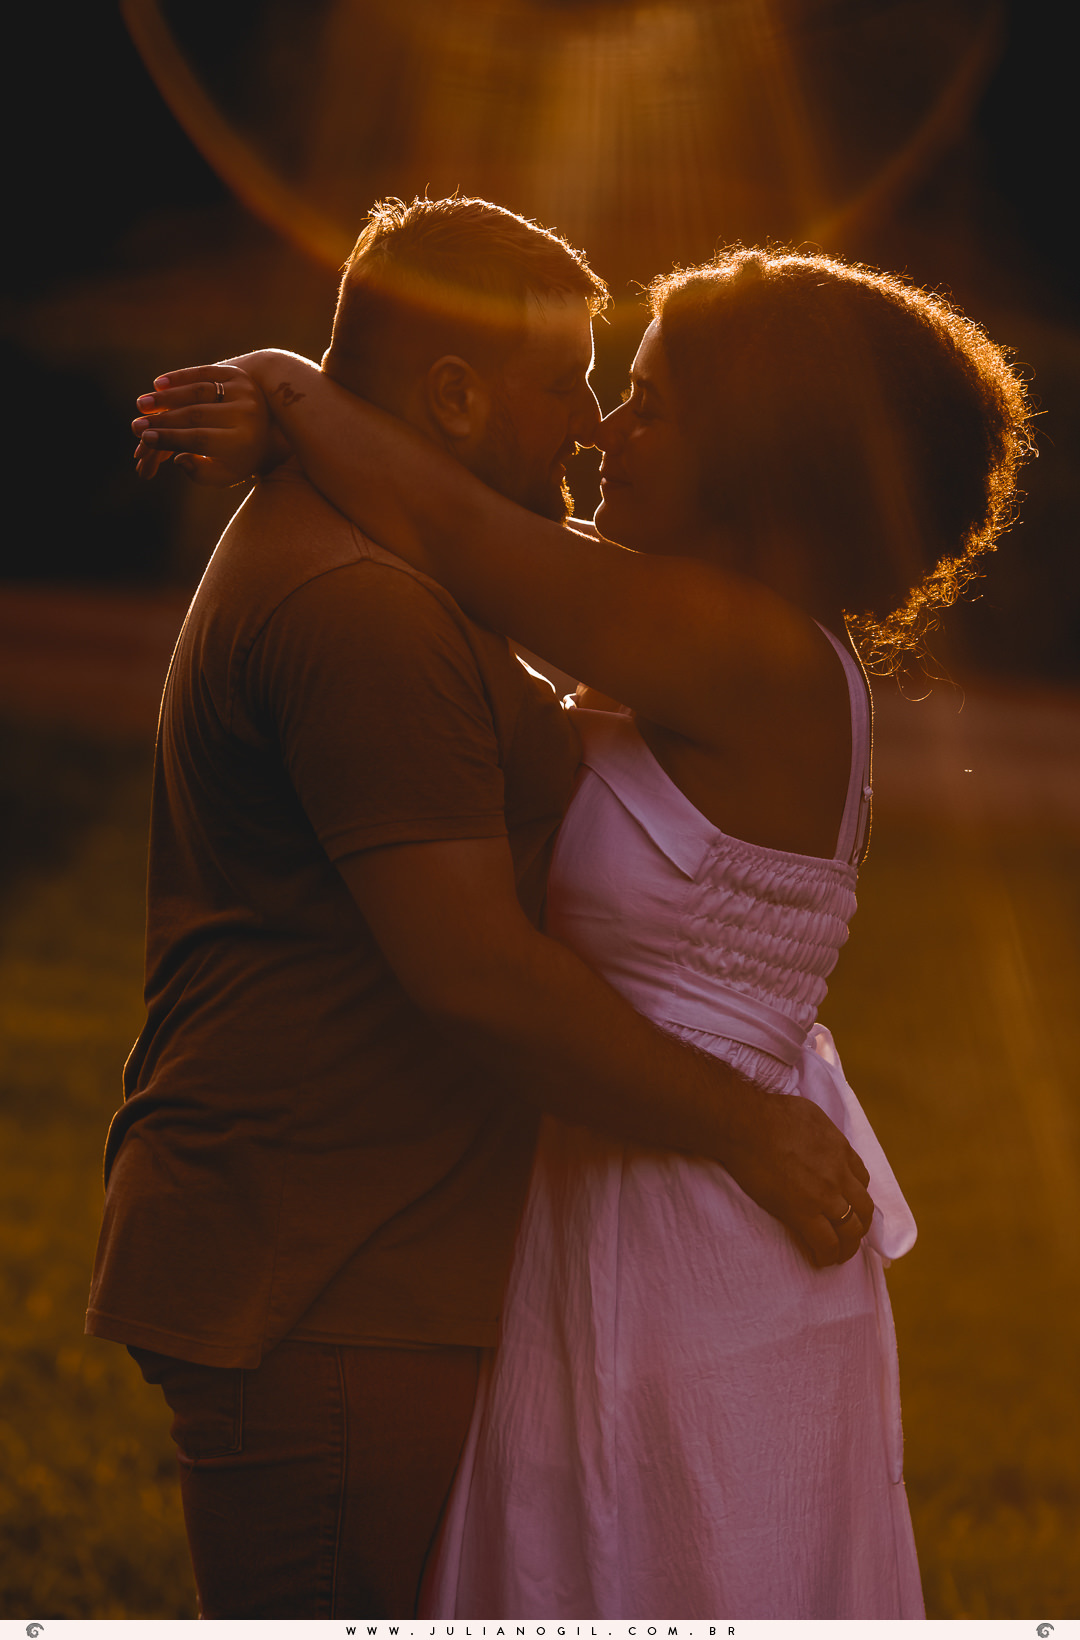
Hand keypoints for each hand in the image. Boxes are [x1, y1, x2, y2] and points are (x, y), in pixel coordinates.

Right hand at [131, 363, 284, 486]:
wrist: (273, 425)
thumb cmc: (240, 456)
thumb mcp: (225, 474)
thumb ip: (201, 473)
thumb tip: (177, 459)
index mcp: (244, 442)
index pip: (201, 439)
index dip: (171, 438)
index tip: (145, 440)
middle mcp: (247, 414)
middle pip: (196, 415)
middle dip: (163, 421)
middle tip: (136, 427)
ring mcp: (244, 391)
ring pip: (198, 392)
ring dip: (167, 397)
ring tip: (142, 405)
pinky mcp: (238, 374)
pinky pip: (204, 372)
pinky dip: (180, 377)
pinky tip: (158, 384)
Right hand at [721, 1086, 874, 1266]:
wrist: (745, 1125)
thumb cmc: (769, 1113)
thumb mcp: (811, 1113)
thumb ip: (823, 1131)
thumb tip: (819, 1136)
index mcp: (841, 1149)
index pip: (862, 1180)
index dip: (857, 1196)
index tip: (848, 1205)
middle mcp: (839, 1174)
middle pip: (863, 1209)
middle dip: (860, 1226)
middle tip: (850, 1236)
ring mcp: (824, 1195)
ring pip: (850, 1230)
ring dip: (848, 1246)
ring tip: (839, 1255)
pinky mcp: (803, 1212)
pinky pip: (826, 1242)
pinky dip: (828, 1255)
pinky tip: (821, 1260)